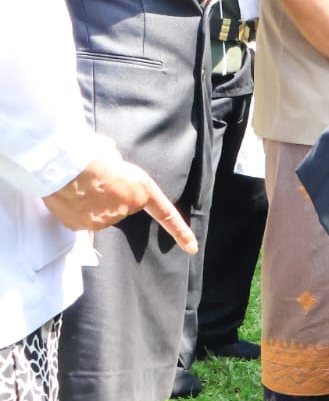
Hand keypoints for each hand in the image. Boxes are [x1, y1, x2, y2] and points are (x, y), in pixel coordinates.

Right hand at [42, 139, 198, 252]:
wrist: (64, 165)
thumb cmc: (92, 154)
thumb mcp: (114, 153)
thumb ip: (117, 165)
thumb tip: (106, 164)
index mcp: (142, 190)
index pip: (166, 214)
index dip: (180, 232)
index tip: (192, 247)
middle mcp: (126, 210)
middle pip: (118, 206)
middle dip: (108, 194)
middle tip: (94, 177)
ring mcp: (103, 222)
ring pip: (97, 212)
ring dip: (89, 201)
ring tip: (78, 183)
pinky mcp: (81, 227)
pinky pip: (79, 217)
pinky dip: (74, 208)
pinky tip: (69, 194)